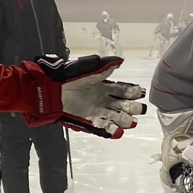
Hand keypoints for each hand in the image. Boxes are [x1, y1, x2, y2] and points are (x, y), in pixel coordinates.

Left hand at [30, 54, 145, 138]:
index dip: (133, 92)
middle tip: (134, 108)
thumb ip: (107, 66)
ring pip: (118, 118)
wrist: (55, 91)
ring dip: (125, 120)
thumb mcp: (91, 69)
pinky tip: (117, 130)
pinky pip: (105, 127)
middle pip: (125, 106)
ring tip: (128, 120)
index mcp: (105, 87)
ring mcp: (98, 111)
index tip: (137, 92)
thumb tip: (120, 61)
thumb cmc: (70, 78)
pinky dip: (112, 130)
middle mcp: (104, 100)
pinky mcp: (91, 120)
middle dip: (133, 108)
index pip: (125, 91)